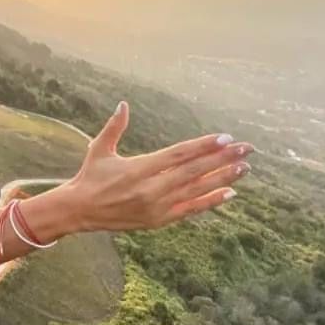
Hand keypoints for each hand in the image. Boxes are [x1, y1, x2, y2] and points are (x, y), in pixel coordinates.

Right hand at [60, 101, 253, 232]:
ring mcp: (156, 206)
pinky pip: (190, 209)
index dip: (204, 146)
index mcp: (139, 168)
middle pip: (194, 171)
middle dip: (222, 159)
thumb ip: (114, 127)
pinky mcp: (158, 220)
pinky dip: (210, 201)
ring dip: (223, 178)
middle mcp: (150, 188)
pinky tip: (229, 193)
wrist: (78, 211)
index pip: (179, 155)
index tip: (225, 138)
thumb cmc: (90, 176)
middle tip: (246, 149)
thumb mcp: (99, 149)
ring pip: (196, 190)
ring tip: (244, 168)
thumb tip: (123, 104)